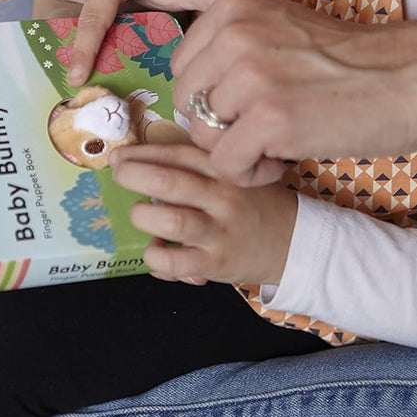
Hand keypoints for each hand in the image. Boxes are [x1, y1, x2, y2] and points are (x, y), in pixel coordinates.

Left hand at [109, 143, 297, 285]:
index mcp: (226, 170)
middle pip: (171, 182)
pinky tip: (156, 251)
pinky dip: (156, 258)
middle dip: (135, 175)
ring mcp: (220, 231)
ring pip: (172, 221)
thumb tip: (142, 162)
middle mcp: (223, 197)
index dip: (143, 152)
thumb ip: (200, 166)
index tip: (120, 155)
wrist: (297, 242)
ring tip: (141, 215)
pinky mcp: (216, 263)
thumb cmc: (257, 204)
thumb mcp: (239, 174)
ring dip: (144, 217)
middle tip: (120, 175)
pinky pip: (176, 262)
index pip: (179, 153)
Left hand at [174, 0, 416, 185]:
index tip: (250, 103)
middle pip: (187, 102)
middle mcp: (235, 33)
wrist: (413, 74)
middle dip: (218, 126)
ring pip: (202, 136)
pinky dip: (251, 173)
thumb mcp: (280, 27)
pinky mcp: (270, 118)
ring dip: (236, 151)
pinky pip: (226, 164)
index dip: (213, 95)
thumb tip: (193, 95)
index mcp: (234, 6)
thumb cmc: (352, 60)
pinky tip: (282, 162)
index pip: (183, 66)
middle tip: (262, 130)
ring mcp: (251, 75)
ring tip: (275, 145)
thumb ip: (235, 46)